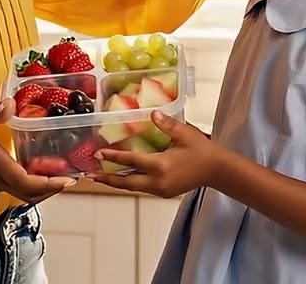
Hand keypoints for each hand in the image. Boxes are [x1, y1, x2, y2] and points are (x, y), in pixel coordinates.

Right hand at [0, 99, 75, 203]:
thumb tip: (10, 103)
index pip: (25, 183)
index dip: (49, 184)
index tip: (69, 179)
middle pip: (30, 194)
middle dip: (54, 188)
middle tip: (75, 176)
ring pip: (23, 194)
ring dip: (44, 187)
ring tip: (63, 173)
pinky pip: (14, 189)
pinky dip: (32, 184)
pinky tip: (40, 170)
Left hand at [87, 111, 222, 198]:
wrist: (216, 170)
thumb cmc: (201, 150)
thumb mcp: (185, 134)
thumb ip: (167, 124)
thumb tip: (153, 113)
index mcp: (160, 165)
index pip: (131, 161)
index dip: (113, 158)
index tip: (98, 155)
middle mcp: (157, 181)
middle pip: (126, 182)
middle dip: (107, 179)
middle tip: (89, 175)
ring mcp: (160, 189)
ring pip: (133, 187)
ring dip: (117, 182)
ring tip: (100, 178)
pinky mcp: (164, 192)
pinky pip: (142, 187)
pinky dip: (130, 182)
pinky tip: (123, 177)